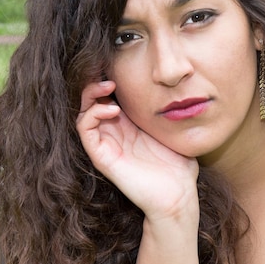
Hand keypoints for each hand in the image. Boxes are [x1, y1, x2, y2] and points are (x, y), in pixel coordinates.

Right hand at [76, 81, 198, 220]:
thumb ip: (171, 113)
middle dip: (96, 83)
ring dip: (90, 95)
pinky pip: (85, 130)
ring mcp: (107, 145)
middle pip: (92, 102)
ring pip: (83, 113)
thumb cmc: (179, 168)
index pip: (110, 98)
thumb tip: (180, 92)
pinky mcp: (102, 157)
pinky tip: (113, 109)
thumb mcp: (175, 131)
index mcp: (130, 127)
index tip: (120, 66)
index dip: (110, 81)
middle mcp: (115, 134)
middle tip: (110, 75)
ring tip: (109, 86)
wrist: (178, 197)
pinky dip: (92, 114)